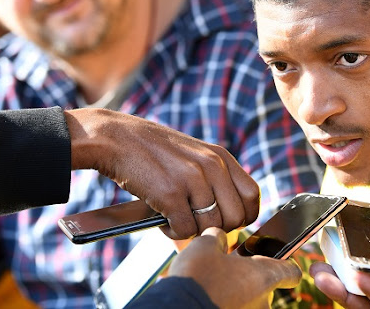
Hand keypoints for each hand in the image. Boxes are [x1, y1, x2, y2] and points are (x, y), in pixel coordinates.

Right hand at [65, 108, 259, 238]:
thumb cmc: (155, 152)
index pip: (252, 196)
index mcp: (221, 157)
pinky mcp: (170, 194)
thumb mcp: (196, 155)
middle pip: (236, 218)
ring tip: (175, 218)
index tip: (225, 221)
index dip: (242, 216)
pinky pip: (185, 231)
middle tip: (195, 222)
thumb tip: (235, 214)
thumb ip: (217, 177)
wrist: (117, 138)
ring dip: (193, 231)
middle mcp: (212, 166)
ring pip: (211, 227)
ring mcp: (192, 180)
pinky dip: (174, 232)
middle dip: (216, 228)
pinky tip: (163, 220)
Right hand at [168, 227, 301, 308]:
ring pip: (249, 300)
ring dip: (237, 292)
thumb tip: (219, 238)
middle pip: (264, 285)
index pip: (291, 272)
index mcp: (263, 276)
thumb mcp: (205, 245)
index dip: (287, 264)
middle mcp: (263, 302)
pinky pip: (236, 308)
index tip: (282, 260)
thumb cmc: (196, 276)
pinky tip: (209, 297)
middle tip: (226, 270)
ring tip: (213, 284)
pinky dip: (227, 303)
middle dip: (248, 277)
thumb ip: (218, 237)